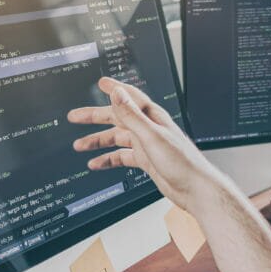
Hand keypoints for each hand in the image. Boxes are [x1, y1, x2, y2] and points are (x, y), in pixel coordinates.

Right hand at [67, 77, 224, 212]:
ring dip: (99, 141)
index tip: (101, 83)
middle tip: (76, 116)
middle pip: (117, 118)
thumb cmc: (181, 161)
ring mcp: (147, 145)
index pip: (130, 97)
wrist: (194, 188)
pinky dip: (109, 159)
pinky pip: (122, 157)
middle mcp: (149, 128)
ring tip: (80, 145)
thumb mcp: (151, 136)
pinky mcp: (147, 160)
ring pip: (117, 139)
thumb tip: (117, 94)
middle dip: (95, 117)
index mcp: (152, 117)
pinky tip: (97, 163)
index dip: (115, 89)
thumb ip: (132, 115)